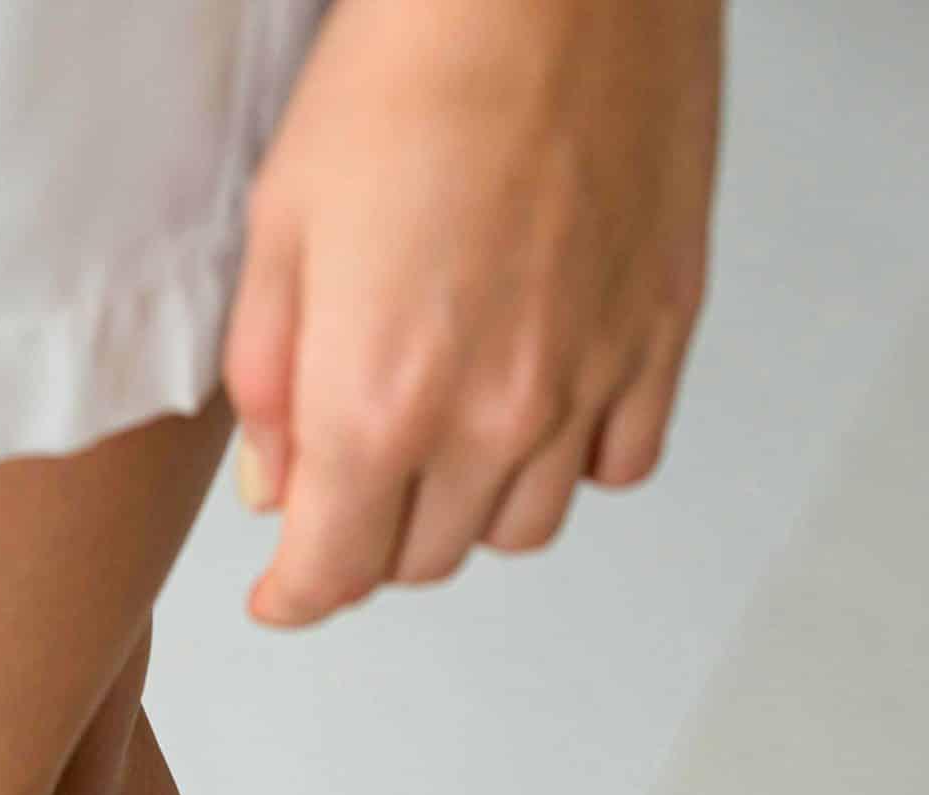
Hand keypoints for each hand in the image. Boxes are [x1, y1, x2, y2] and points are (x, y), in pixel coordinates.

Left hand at [221, 0, 722, 625]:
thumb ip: (270, 381)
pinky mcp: (658, 336)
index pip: (333, 572)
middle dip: (373, 540)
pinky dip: (573, 463)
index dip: (296, 594)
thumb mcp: (281, 224)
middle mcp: (491, 419)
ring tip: (442, 443)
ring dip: (469, 511)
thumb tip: (277, 486)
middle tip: (350, 484)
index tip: (284, 592)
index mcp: (381, 401)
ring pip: (520, 528)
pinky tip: (539, 410)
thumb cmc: (410, 66)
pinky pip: (619, 463)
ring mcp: (586, 383)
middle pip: (423, 558)